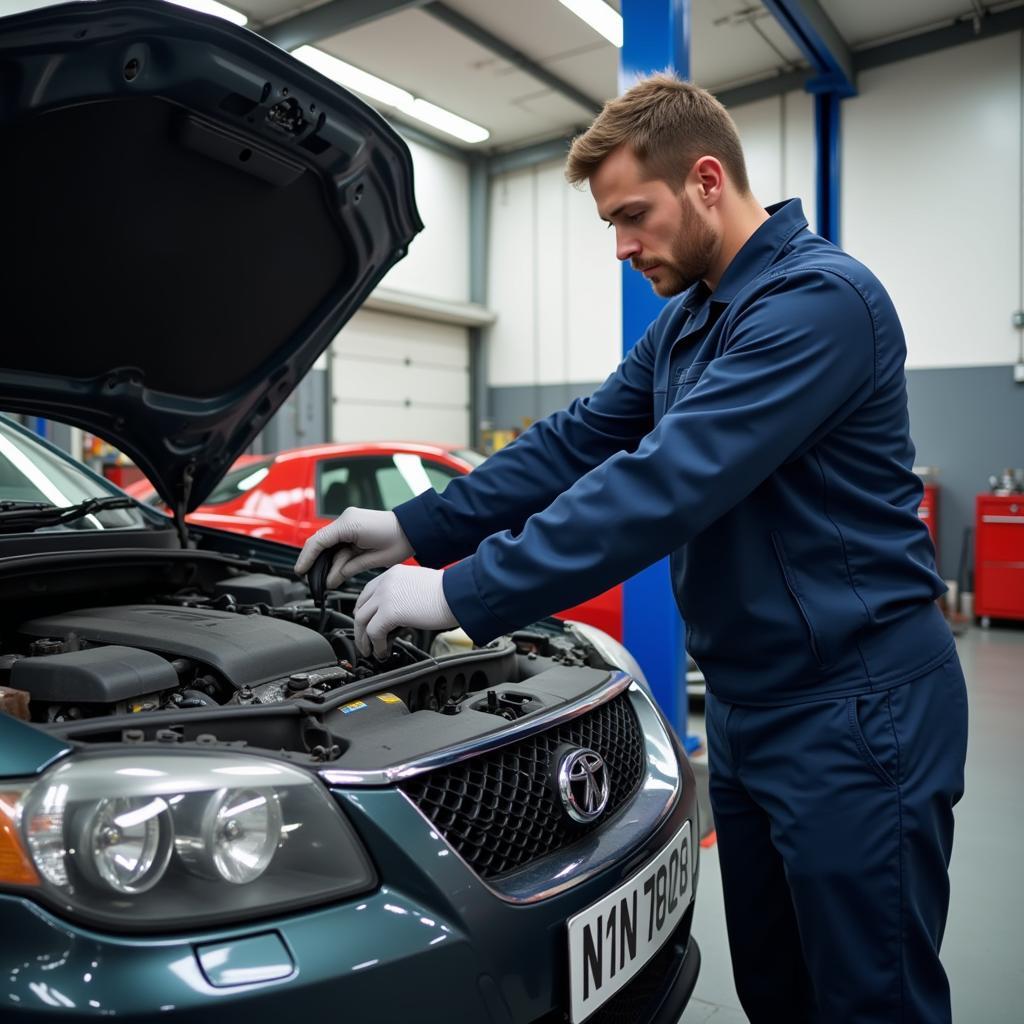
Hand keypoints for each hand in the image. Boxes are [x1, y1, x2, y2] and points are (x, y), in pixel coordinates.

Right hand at [294, 508, 413, 588]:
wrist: (413, 531)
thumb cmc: (397, 541)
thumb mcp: (370, 559)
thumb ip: (347, 568)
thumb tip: (329, 580)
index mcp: (347, 523)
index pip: (319, 541)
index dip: (307, 558)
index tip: (300, 571)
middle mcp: (345, 521)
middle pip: (320, 543)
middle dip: (314, 562)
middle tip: (309, 579)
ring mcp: (349, 524)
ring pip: (329, 547)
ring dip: (327, 564)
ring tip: (325, 582)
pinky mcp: (354, 530)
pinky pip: (338, 546)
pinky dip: (336, 560)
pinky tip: (334, 574)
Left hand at [353, 565, 456, 659]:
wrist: (458, 594)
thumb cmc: (449, 593)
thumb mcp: (419, 587)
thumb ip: (403, 596)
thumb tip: (398, 616)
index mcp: (393, 574)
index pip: (367, 593)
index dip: (364, 611)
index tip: (365, 624)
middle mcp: (385, 582)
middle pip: (361, 607)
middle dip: (360, 627)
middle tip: (364, 641)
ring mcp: (385, 596)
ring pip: (362, 620)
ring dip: (364, 639)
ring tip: (370, 651)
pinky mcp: (389, 612)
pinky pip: (373, 632)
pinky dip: (376, 645)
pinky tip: (383, 651)